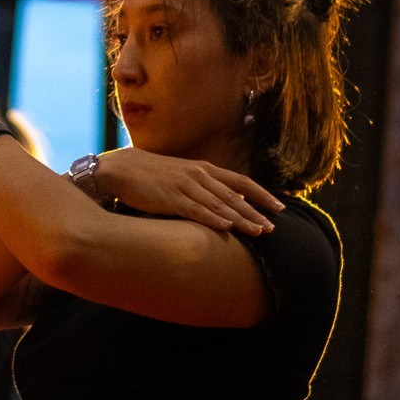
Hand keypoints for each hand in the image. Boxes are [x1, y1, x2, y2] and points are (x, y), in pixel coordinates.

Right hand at [94, 148, 283, 234]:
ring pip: (220, 204)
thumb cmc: (151, 175)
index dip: (261, 194)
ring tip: (258, 231)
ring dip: (241, 219)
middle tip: (272, 227)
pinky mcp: (170, 198)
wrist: (121, 168)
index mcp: (203, 169)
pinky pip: (195, 210)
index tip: (279, 207)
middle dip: (255, 212)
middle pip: (234, 195)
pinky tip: (227, 227)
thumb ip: (203, 187)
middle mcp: (199, 175)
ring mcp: (185, 186)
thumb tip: (224, 201)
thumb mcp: (182, 176)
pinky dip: (213, 218)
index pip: (241, 181)